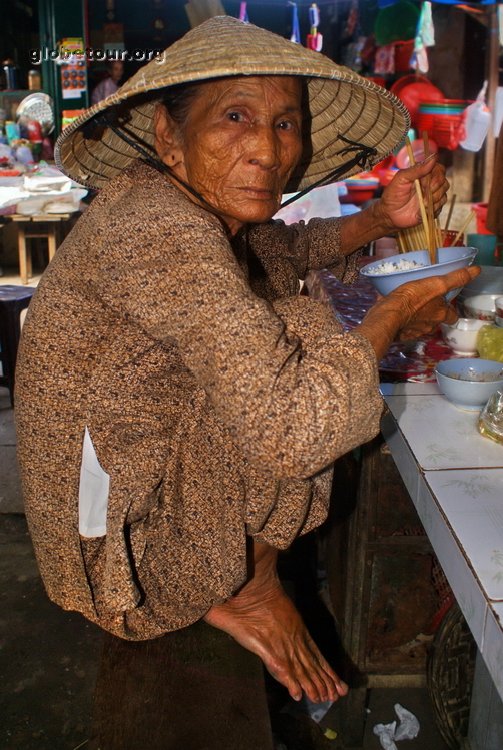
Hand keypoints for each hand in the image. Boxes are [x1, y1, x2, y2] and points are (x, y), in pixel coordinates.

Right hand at [358, 265, 480, 359]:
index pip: (453, 315)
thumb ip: (456, 279)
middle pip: (437, 320)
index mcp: (440, 315)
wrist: (386, 317)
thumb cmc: (411, 299)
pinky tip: (395, 310)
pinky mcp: (399, 334)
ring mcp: (414, 332)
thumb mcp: (436, 284)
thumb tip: (476, 270)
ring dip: (417, 316)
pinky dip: (403, 319)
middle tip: (426, 302)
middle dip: (433, 312)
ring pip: (420, 323)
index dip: (451, 309)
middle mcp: (430, 326)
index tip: (447, 302)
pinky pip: (404, 326)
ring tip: (409, 304)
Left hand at [373, 154, 448, 231]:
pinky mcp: (432, 208)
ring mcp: (432, 196)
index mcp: (423, 174)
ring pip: (443, 195)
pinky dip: (432, 209)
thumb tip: (433, 158)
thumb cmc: (392, 195)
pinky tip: (421, 211)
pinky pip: (440, 207)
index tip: (425, 183)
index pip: (439, 169)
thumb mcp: (401, 179)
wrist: (389, 215)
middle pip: (444, 182)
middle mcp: (429, 184)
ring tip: (421, 204)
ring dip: (433, 200)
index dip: (436, 176)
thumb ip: (416, 169)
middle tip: (423, 195)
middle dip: (434, 189)